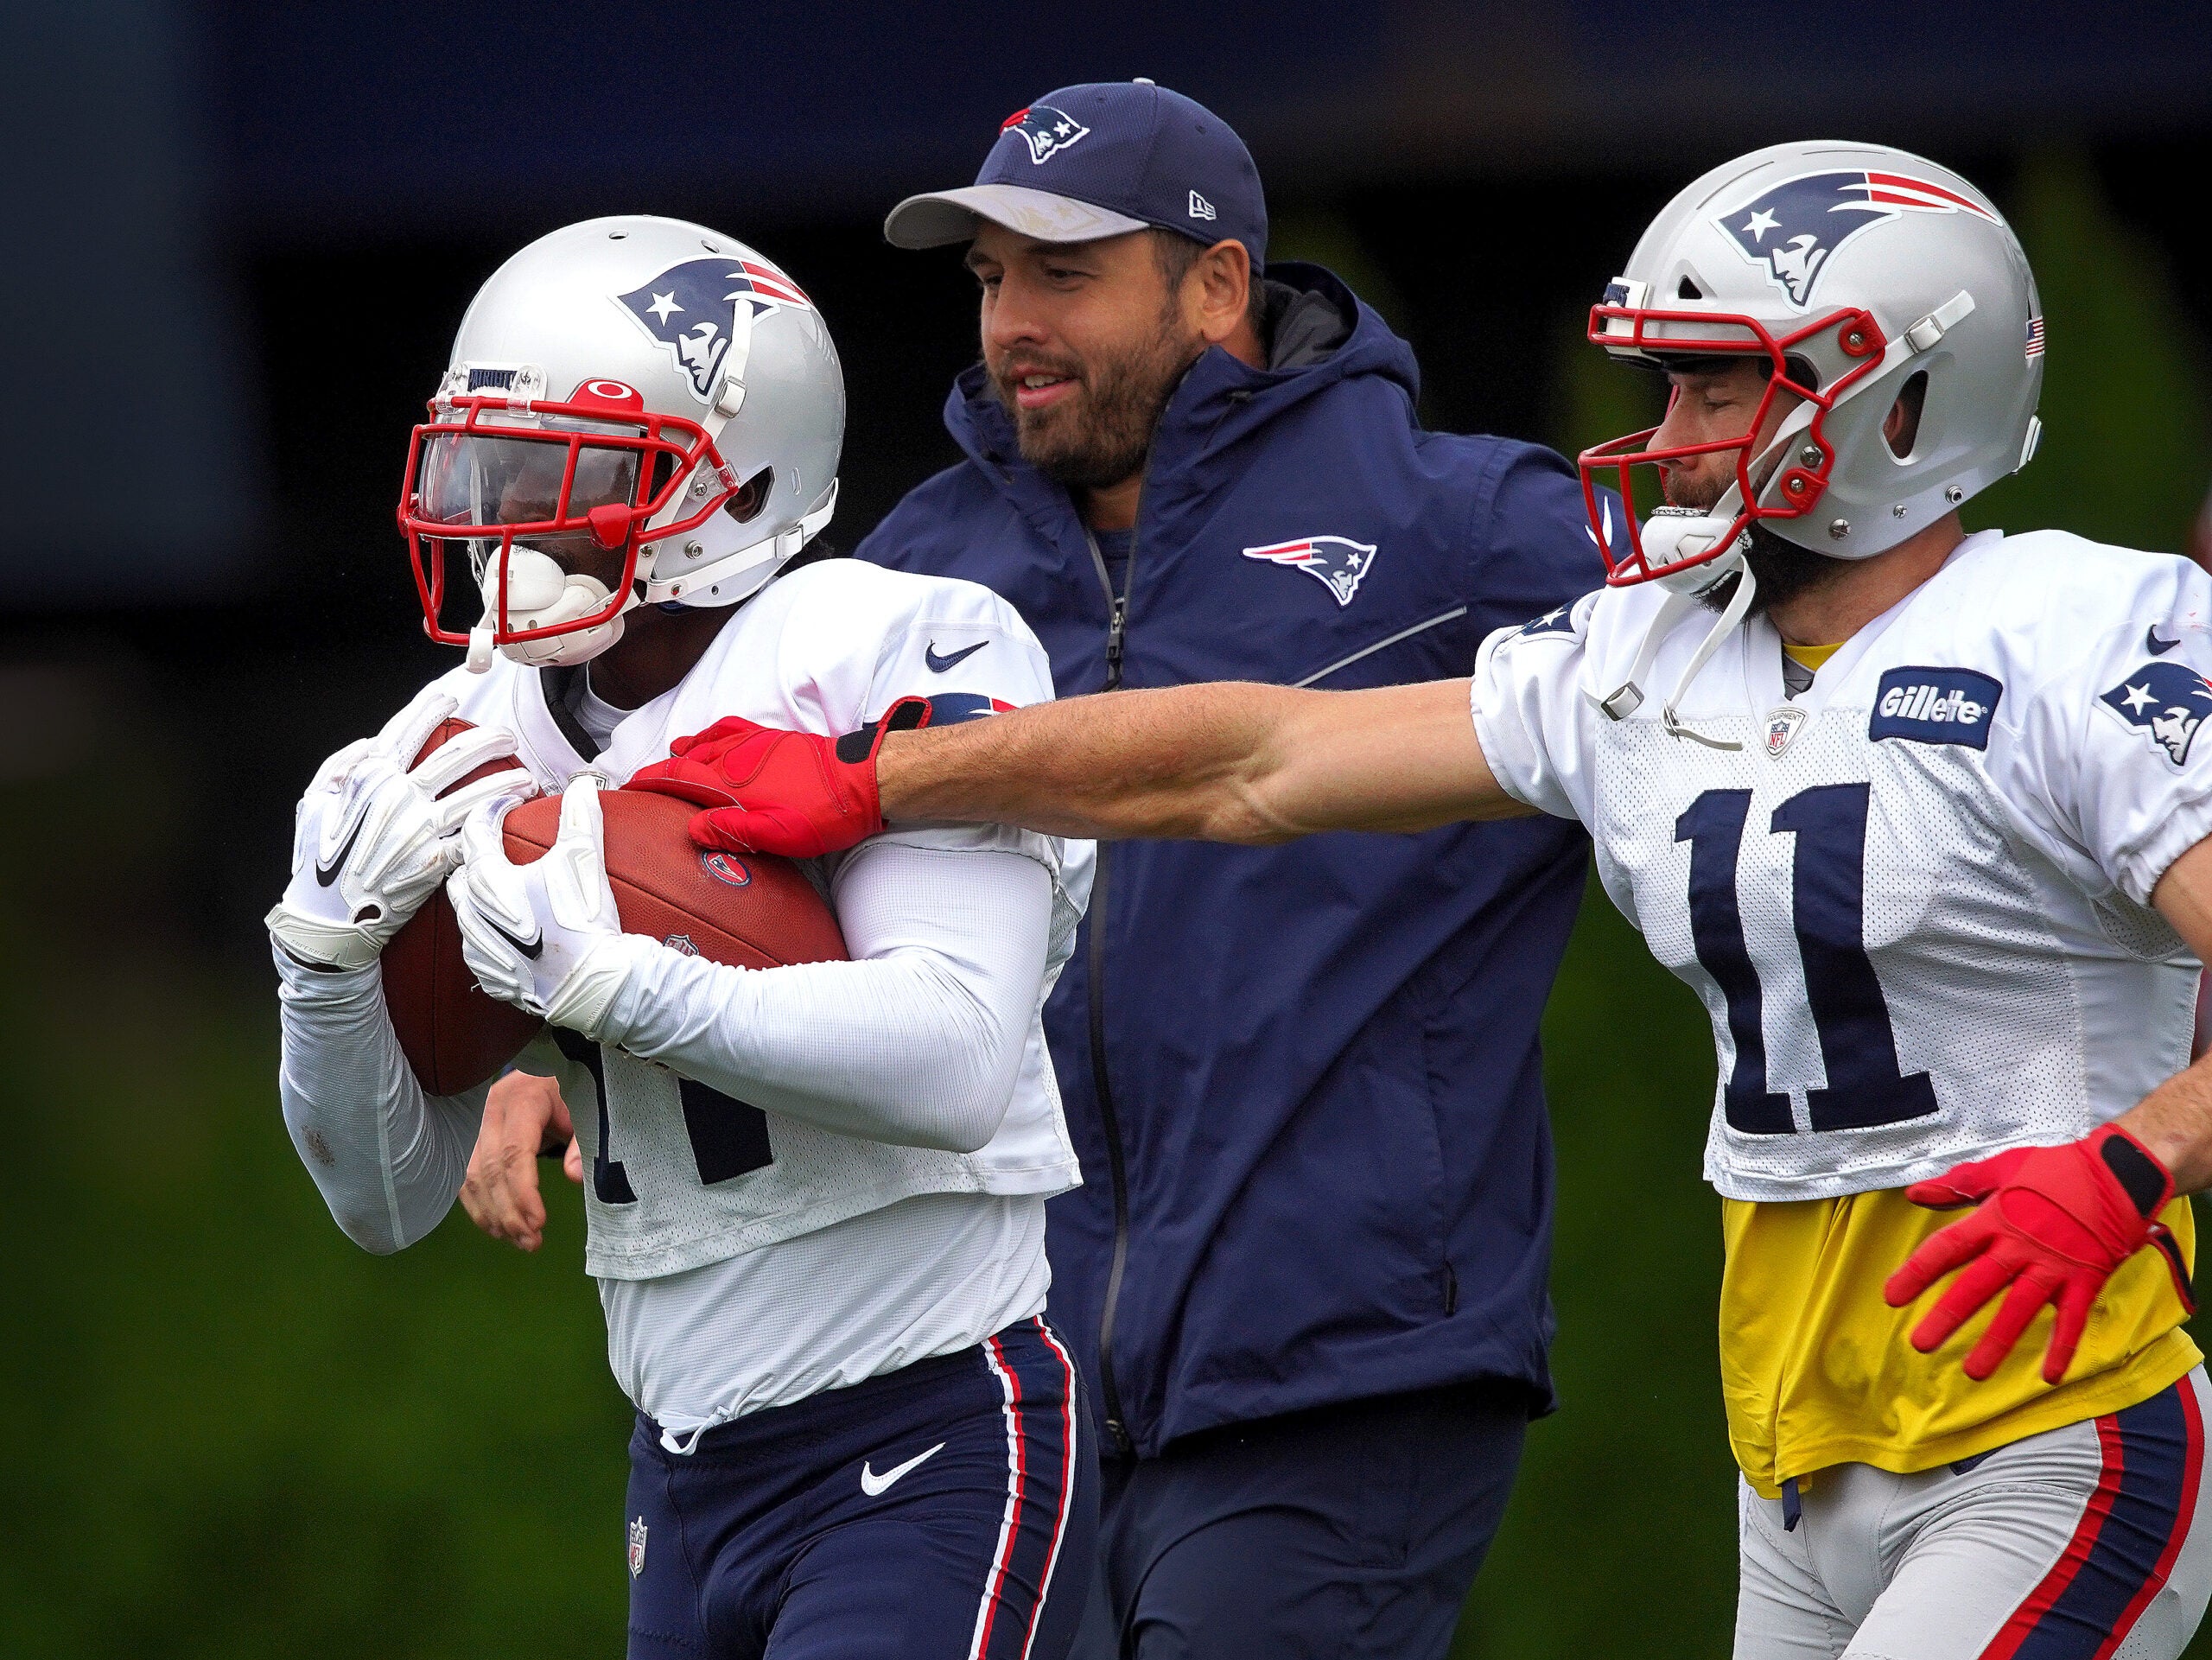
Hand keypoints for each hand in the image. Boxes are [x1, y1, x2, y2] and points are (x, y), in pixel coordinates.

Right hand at [267, 692, 531, 969]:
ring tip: (527, 776)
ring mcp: (419, 830)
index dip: (431, 706)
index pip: (406, 729)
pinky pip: (476, 835)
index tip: (451, 697)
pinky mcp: (437, 861)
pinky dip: (499, 821)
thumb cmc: (318, 860)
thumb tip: (372, 743)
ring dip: (508, 780)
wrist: (329, 918)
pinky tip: (516, 814)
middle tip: (506, 736)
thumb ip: (340, 767)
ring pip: (477, 794)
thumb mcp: (313, 804)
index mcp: (367, 778)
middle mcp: (397, 797)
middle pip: (455, 756)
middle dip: (488, 739)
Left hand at [445, 773, 658, 1034]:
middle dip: (480, 853)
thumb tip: (582, 783)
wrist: (592, 984)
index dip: (495, 809)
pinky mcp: (490, 975)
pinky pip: (478, 946)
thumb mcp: (583, 860)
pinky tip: (512, 929)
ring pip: (465, 910)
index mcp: (487, 880)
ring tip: (508, 886)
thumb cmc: (583, 920)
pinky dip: (490, 931)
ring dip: (481, 894)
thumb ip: (579, 815)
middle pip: (463, 871)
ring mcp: (478, 948)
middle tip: (505, 845)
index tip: (514, 802)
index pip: (477, 830)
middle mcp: (471, 913)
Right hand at [460, 1070, 581, 1251]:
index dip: (524, 1191)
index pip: (515, 1152)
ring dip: (492, 1215)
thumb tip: (574, 1177)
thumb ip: (583, 1143)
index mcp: (522, 1098)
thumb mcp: (585, 1109)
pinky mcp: (470, 1137)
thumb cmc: (571, 1091)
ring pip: (471, 1178)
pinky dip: (479, 1207)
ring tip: (519, 1241)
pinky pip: (465, 1177)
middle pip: (490, 1170)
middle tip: (531, 1242)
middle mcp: (491, 1111)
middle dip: (509, 1212)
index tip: (539, 1222)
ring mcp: (475, 1124)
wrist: (548, 1069)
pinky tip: (498, 1228)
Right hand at [626, 697, 933, 858]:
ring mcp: (755, 745)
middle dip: (660, 769)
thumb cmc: (824, 814)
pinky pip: (731, 729)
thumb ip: (731, 830)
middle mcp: (736, 758)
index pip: (677, 778)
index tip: (627, 789)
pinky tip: (708, 737)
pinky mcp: (773, 739)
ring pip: (706, 742)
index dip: (650, 783)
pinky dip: (712, 733)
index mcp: (731, 783)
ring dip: (683, 752)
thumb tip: (691, 829)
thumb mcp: (777, 835)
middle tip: (641, 780)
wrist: (864, 781)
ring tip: (669, 759)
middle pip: (686, 759)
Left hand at [1883, 1125, 2191, 1382]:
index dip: (1917, 1272)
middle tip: (1921, 1344)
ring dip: (1997, 1343)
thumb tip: (1914, 1194)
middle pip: (1977, 1285)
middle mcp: (2020, 1246)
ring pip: (2019, 1309)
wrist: (2120, 1171)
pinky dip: (2063, 1347)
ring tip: (1974, 1373)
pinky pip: (2072, 1319)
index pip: (1948, 1247)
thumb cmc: (2057, 1169)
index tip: (1892, 1297)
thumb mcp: (2003, 1168)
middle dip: (1948, 1316)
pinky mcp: (2086, 1279)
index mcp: (1995, 1218)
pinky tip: (2050, 1376)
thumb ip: (1959, 1184)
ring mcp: (2054, 1265)